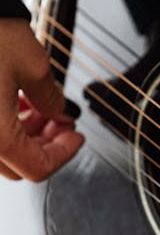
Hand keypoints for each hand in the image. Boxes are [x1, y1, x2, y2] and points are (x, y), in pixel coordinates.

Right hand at [0, 18, 83, 180]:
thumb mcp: (34, 66)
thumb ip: (53, 99)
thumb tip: (62, 113)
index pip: (36, 168)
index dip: (65, 153)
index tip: (77, 136)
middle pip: (16, 164)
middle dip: (46, 144)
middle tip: (64, 122)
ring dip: (25, 135)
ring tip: (43, 108)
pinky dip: (4, 123)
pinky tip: (17, 101)